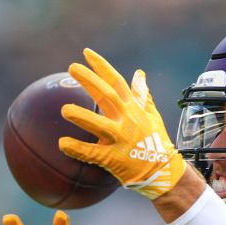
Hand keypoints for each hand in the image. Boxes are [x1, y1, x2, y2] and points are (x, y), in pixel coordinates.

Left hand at [58, 48, 186, 199]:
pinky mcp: (115, 158)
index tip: (86, 53)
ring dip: (82, 116)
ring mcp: (121, 139)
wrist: (163, 171)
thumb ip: (143, 95)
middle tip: (72, 68)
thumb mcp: (152, 115)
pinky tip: (62, 143)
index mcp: (133, 109)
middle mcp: (127, 120)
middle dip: (90, 81)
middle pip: (107, 96)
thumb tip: (140, 74)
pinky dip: (78, 149)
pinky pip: (94, 153)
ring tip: (64, 109)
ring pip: (100, 125)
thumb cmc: (156, 142)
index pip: (117, 82)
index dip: (102, 67)